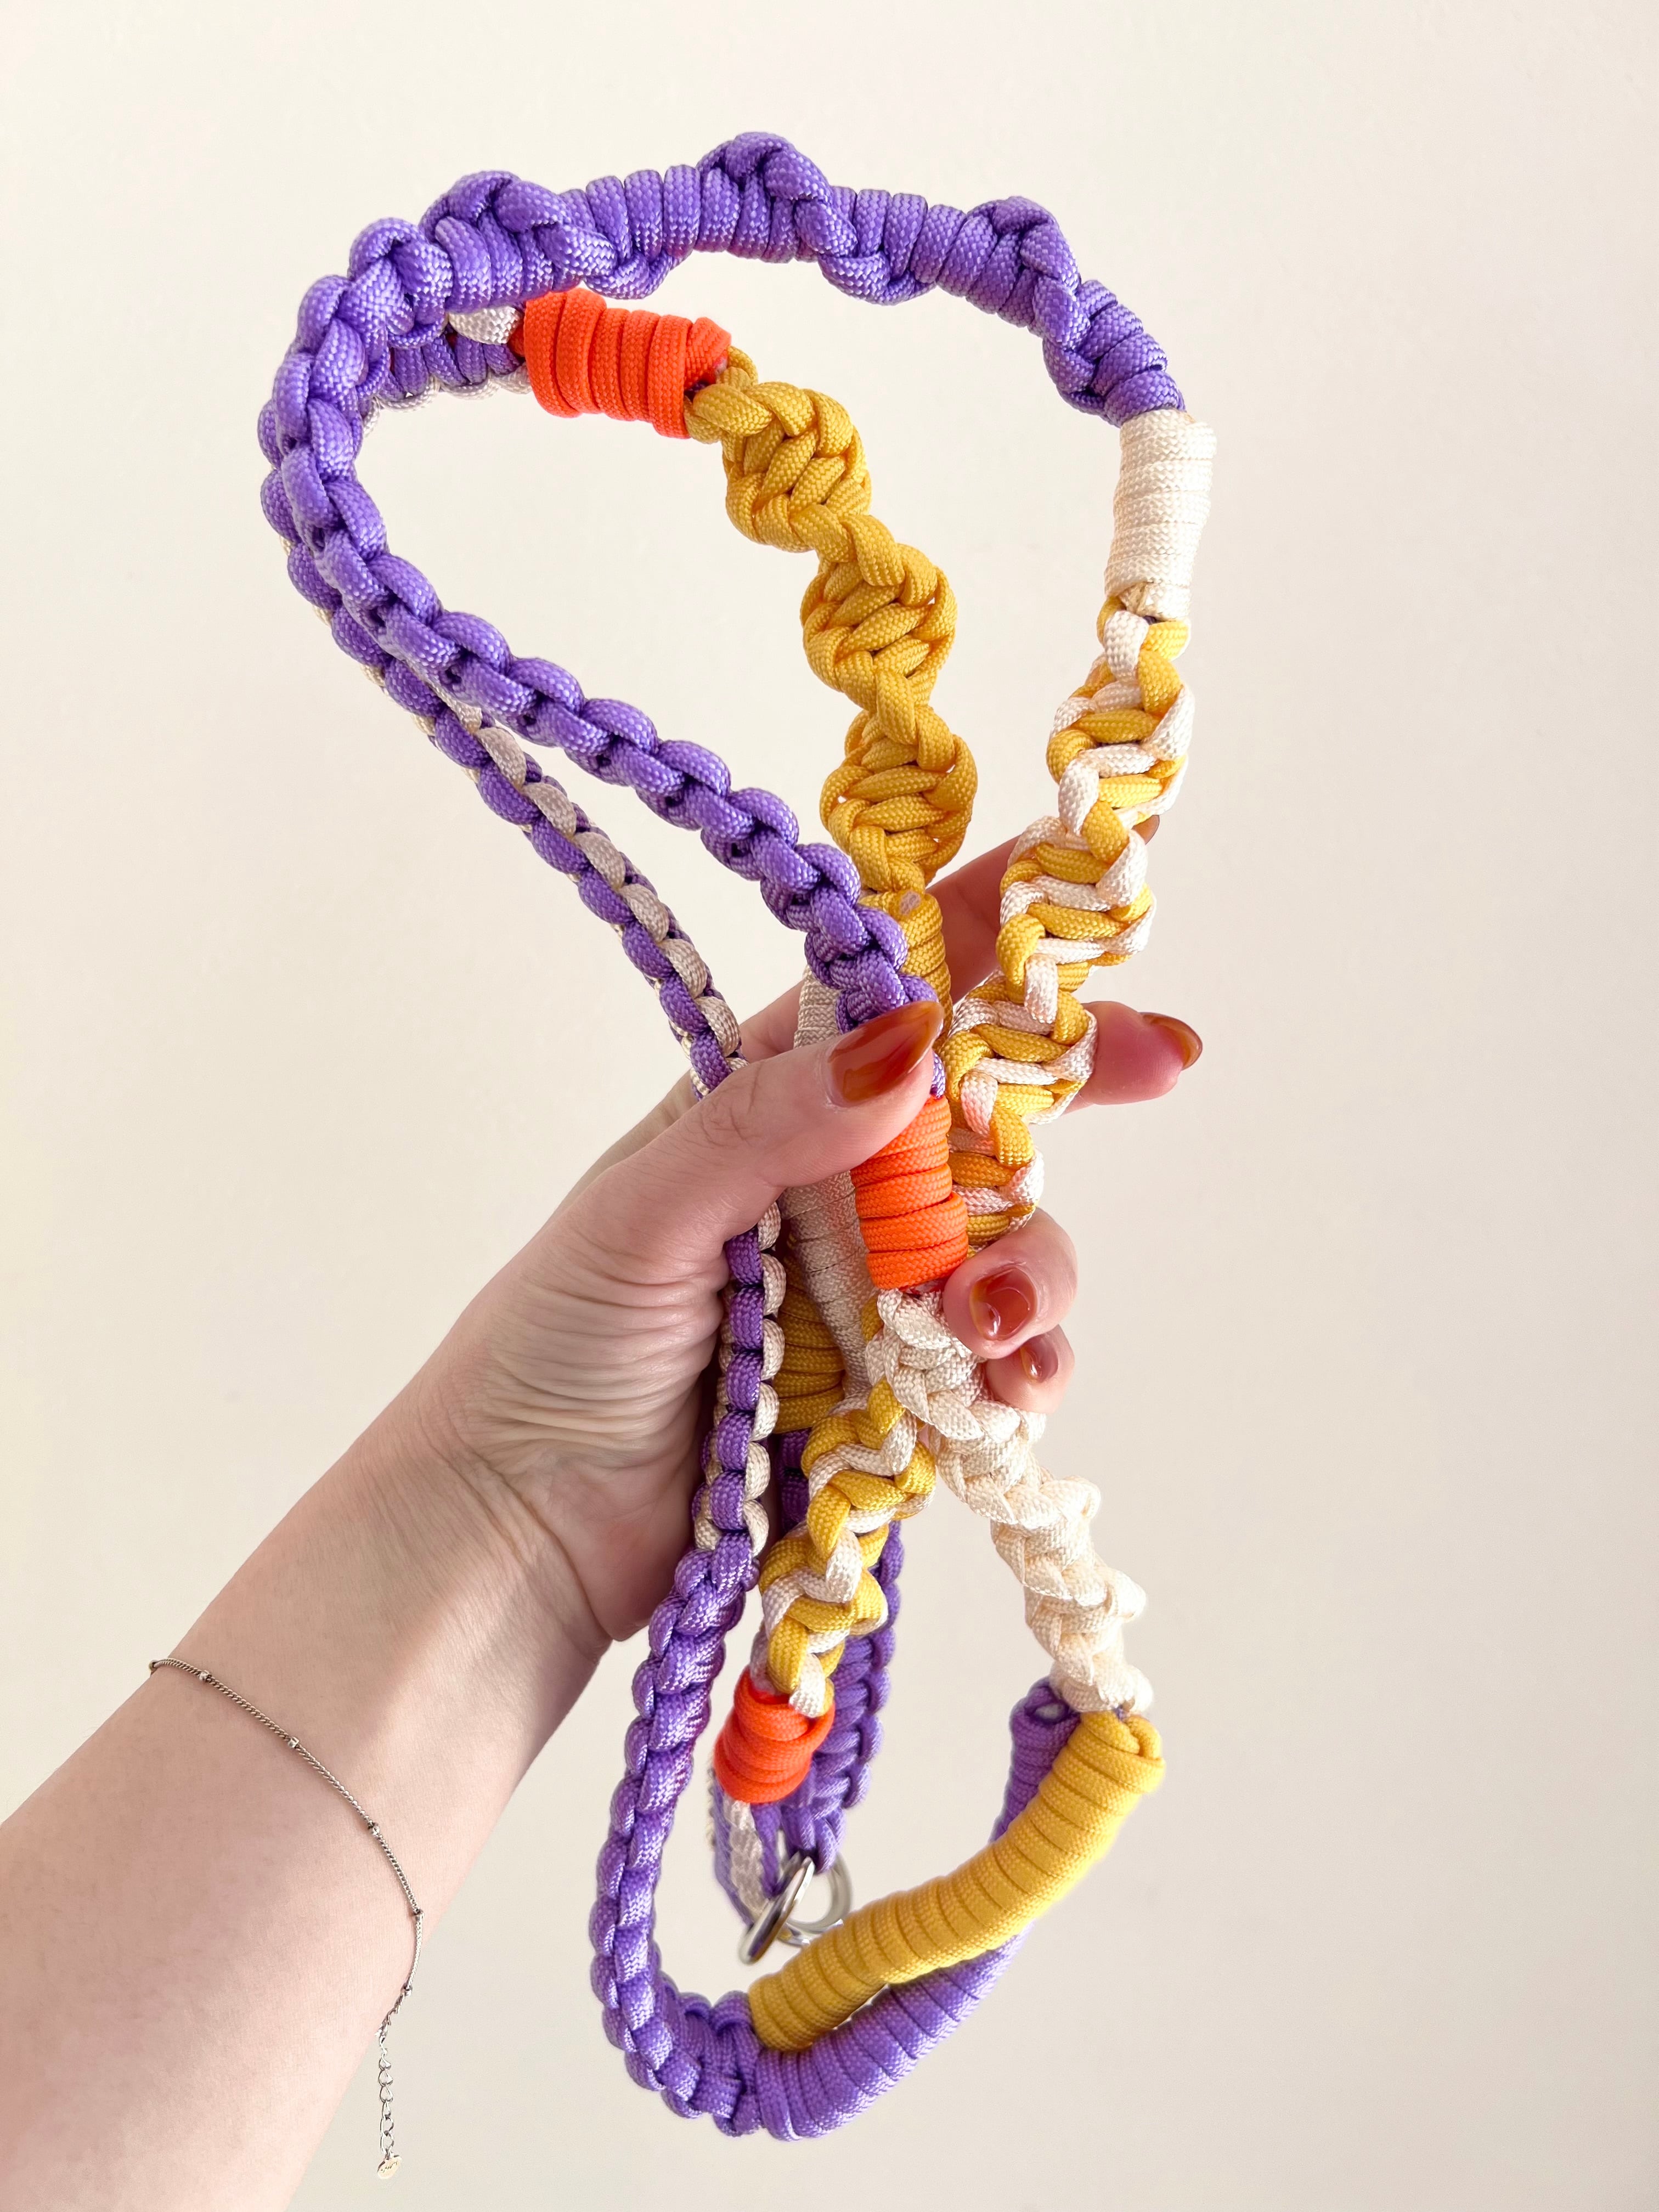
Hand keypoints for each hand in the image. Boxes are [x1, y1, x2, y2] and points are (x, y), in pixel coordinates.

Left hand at [411, 838, 1202, 1655]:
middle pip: (978, 1115)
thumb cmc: (549, 1352)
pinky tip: (1004, 1391)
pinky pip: (993, 1363)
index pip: (888, 997)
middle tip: (1161, 1064)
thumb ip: (768, 1124)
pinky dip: (1020, 1371)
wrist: (521, 1534)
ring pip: (1004, 1246)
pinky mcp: (891, 1393)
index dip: (992, 950)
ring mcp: (867, 1293)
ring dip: (1032, 1269)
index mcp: (761, 1106)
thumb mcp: (641, 1216)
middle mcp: (827, 1188)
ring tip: (992, 1324)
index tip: (1092, 933)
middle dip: (1067, 1091)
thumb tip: (908, 1041)